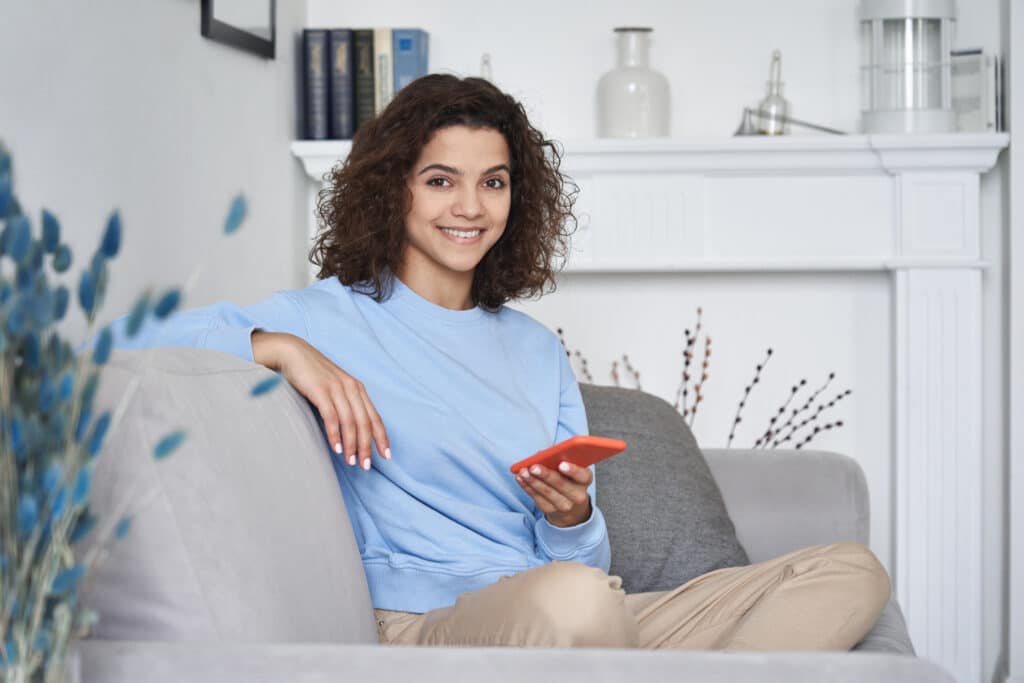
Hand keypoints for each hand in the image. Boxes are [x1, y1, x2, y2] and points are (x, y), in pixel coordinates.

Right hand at [252, 331, 389, 469]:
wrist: (293, 353)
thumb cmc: (313, 375)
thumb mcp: (334, 388)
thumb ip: (344, 404)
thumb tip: (351, 430)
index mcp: (357, 389)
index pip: (375, 417)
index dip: (381, 437)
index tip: (386, 456)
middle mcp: (351, 388)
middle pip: (365, 422)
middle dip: (367, 446)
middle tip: (365, 466)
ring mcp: (336, 388)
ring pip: (350, 422)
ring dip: (352, 444)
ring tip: (351, 461)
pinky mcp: (321, 390)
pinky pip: (332, 416)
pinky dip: (335, 434)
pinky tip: (336, 448)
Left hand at [515, 461, 592, 527]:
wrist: (570, 506)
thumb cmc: (568, 480)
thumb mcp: (570, 470)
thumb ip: (561, 460)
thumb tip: (541, 455)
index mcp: (584, 480)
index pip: (582, 475)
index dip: (573, 470)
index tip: (561, 464)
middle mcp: (577, 495)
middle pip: (561, 484)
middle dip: (546, 475)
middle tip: (533, 467)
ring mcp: (564, 505)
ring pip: (547, 492)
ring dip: (532, 481)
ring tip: (523, 471)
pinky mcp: (550, 510)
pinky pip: (536, 498)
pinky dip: (527, 487)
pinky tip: (520, 478)